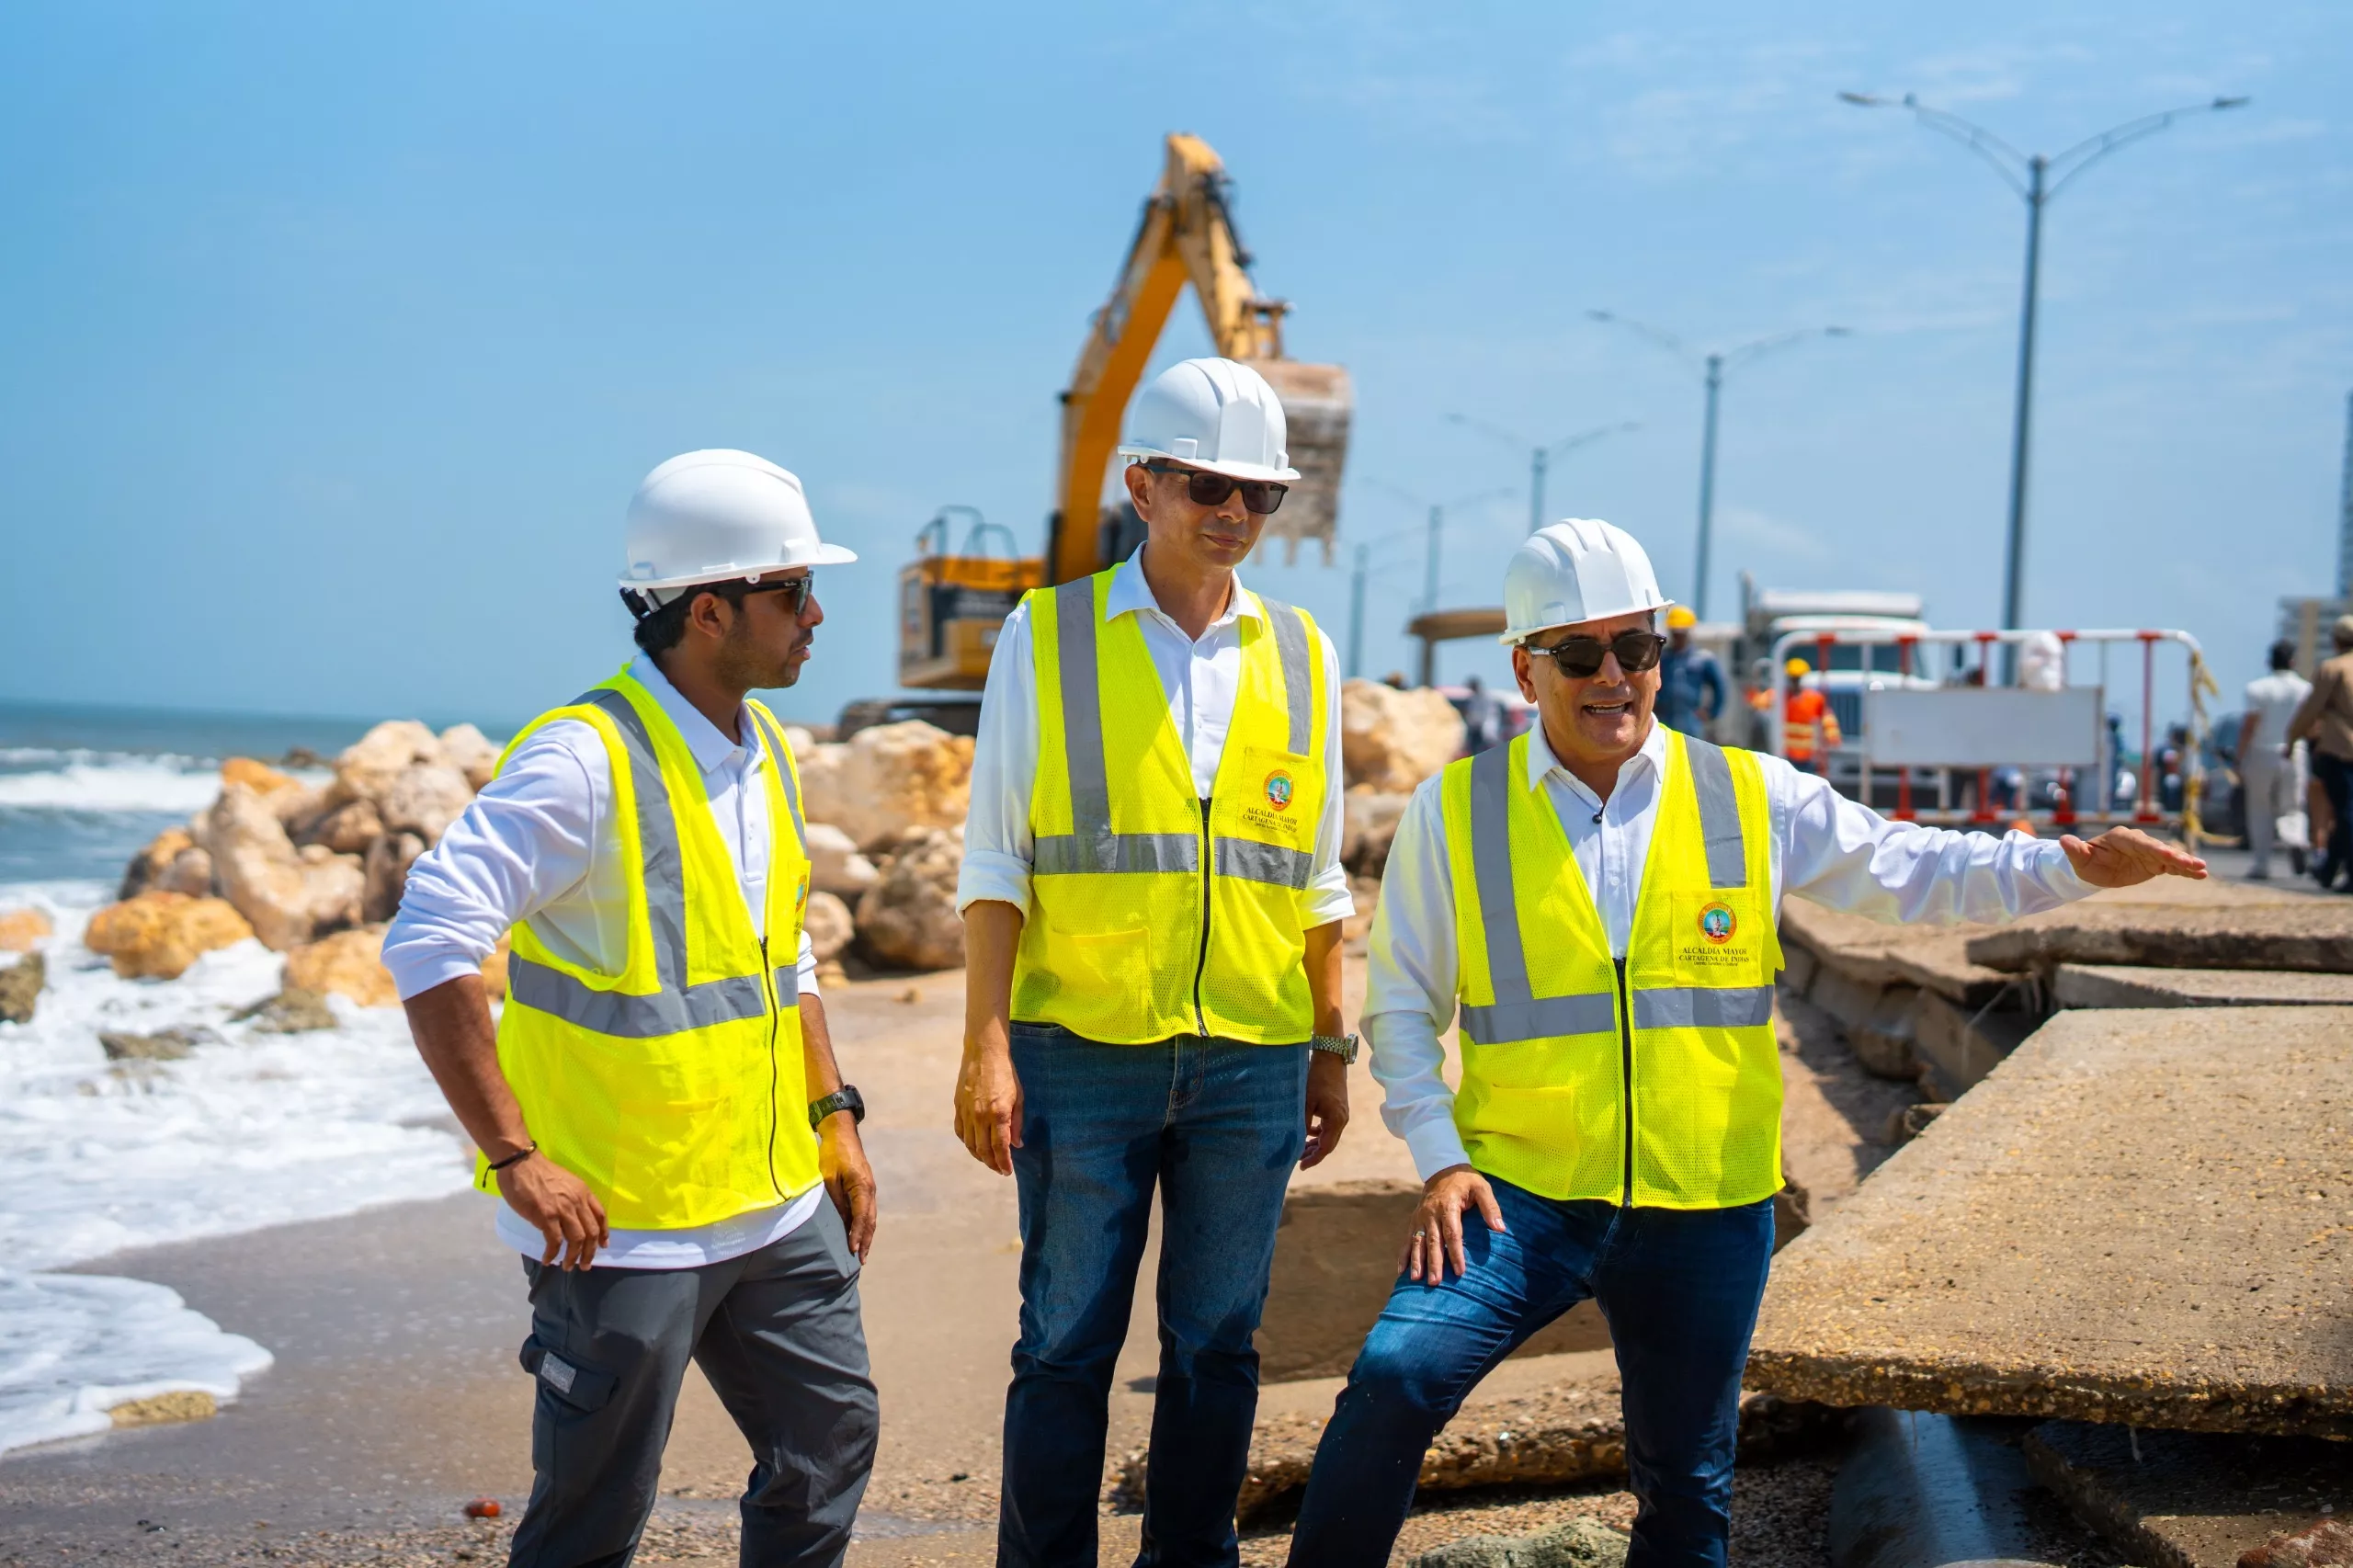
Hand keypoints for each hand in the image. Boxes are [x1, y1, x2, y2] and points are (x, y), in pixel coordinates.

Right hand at [498, 1151, 608, 1270]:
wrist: (521, 1162)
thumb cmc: (539, 1171)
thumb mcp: (566, 1181)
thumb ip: (572, 1198)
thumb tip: (573, 1217)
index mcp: (583, 1192)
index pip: (601, 1216)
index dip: (604, 1234)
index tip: (603, 1246)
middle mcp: (577, 1202)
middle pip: (592, 1232)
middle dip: (590, 1252)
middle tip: (585, 1265)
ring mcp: (562, 1210)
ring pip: (577, 1240)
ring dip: (573, 1257)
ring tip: (566, 1266)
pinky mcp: (546, 1216)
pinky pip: (555, 1241)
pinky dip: (553, 1254)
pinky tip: (548, 1260)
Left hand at [819, 1116, 878, 1260]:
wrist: (842, 1133)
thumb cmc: (833, 1153)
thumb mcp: (829, 1178)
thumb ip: (836, 1200)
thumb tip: (840, 1221)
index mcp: (862, 1187)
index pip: (861, 1216)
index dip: (857, 1234)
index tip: (853, 1249)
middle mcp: (870, 1190)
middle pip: (870, 1221)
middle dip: (866, 1241)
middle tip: (862, 1260)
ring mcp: (869, 1189)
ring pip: (870, 1217)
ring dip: (867, 1235)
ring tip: (862, 1253)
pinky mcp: (865, 1187)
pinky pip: (867, 1211)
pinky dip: (864, 1225)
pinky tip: (859, 1234)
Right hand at [953, 1036, 1022, 1175]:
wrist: (984, 1053)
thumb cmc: (1006, 1073)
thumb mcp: (1019, 1097)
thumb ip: (1017, 1123)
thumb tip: (1017, 1144)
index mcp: (999, 1113)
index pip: (1000, 1147)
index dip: (1004, 1163)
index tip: (1007, 1171)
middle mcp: (981, 1116)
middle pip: (984, 1150)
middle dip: (992, 1164)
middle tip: (999, 1170)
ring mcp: (967, 1112)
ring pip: (970, 1144)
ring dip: (979, 1156)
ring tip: (988, 1161)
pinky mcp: (958, 1107)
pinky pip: (960, 1132)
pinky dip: (967, 1143)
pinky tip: (974, 1145)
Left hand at [1299, 1052, 1349, 1168]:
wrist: (1330, 1059)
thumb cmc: (1317, 1079)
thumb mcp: (1306, 1102)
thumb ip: (1302, 1123)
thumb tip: (1296, 1141)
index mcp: (1336, 1120)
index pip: (1325, 1148)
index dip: (1313, 1159)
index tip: (1301, 1166)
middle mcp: (1342, 1119)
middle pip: (1329, 1144)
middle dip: (1314, 1154)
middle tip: (1297, 1160)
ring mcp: (1342, 1114)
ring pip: (1329, 1136)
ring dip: (1316, 1143)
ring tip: (1300, 1149)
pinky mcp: (1338, 1108)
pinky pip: (1330, 1127)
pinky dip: (1319, 1133)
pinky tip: (1308, 1132)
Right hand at [1402, 1165, 1504, 1283]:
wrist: (1442, 1168)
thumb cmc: (1466, 1181)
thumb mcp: (1482, 1187)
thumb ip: (1490, 1207)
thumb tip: (1500, 1228)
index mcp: (1448, 1205)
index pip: (1452, 1233)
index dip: (1456, 1252)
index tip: (1460, 1271)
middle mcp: (1431, 1212)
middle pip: (1433, 1241)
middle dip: (1434, 1262)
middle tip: (1435, 1282)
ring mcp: (1420, 1217)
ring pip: (1417, 1242)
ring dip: (1417, 1261)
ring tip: (1416, 1280)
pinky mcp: (1414, 1220)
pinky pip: (1408, 1239)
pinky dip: (1404, 1255)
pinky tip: (1402, 1271)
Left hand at [2060, 826, 2208, 887]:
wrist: (2092, 868)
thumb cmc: (2084, 862)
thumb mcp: (2078, 858)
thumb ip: (2075, 850)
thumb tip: (2063, 840)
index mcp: (2121, 837)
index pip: (2140, 842)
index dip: (2154, 848)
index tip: (2168, 854)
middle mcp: (2138, 842)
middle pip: (2160, 848)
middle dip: (2177, 856)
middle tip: (2195, 863)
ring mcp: (2148, 852)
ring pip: (2169, 856)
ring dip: (2185, 862)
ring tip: (2202, 869)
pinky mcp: (2154, 863)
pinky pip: (2172, 866)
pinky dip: (2185, 870)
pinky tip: (2200, 875)